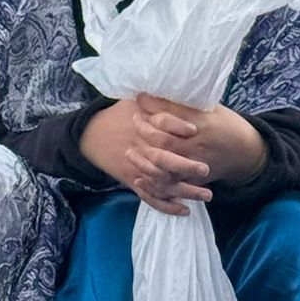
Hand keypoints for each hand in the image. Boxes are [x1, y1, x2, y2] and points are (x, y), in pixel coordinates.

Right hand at [78, 96, 212, 215]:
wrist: (92, 134)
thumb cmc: (118, 114)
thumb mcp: (135, 101)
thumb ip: (157, 100)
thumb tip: (181, 91)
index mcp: (141, 123)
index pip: (162, 122)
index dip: (178, 126)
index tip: (195, 130)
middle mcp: (140, 147)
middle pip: (163, 158)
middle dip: (186, 165)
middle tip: (206, 168)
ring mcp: (137, 167)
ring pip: (162, 182)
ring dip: (185, 191)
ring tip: (207, 194)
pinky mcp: (133, 181)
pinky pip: (151, 197)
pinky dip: (167, 206)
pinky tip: (185, 209)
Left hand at [134, 96, 268, 189]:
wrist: (246, 153)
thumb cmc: (227, 125)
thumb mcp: (210, 108)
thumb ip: (186, 104)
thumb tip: (156, 91)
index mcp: (202, 122)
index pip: (169, 114)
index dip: (150, 107)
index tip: (139, 99)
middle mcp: (197, 144)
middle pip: (161, 140)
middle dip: (143, 129)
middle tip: (135, 119)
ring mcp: (195, 163)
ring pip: (162, 163)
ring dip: (143, 155)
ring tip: (132, 146)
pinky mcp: (194, 179)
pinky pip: (169, 184)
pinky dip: (152, 180)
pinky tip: (140, 173)